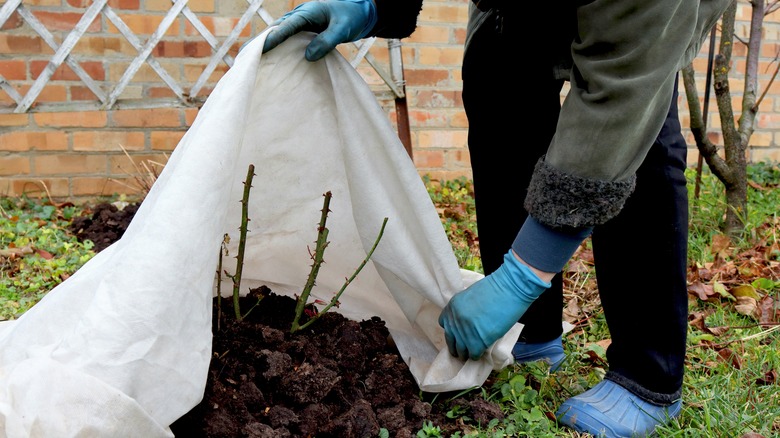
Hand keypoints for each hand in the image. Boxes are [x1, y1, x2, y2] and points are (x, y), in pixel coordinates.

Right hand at [262, 0, 377, 61]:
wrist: (359, 12)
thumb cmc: (351, 17)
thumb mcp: (342, 29)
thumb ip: (327, 41)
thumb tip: (308, 57)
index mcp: (307, 12)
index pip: (286, 26)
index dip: (272, 39)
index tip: (260, 50)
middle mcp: (300, 16)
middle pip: (276, 29)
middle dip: (261, 42)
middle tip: (245, 57)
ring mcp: (300, 24)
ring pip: (279, 35)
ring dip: (266, 46)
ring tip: (251, 61)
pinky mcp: (303, 32)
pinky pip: (287, 40)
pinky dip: (278, 49)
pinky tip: (271, 61)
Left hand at [438, 250, 550, 360]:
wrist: (508, 289)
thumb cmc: (494, 289)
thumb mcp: (470, 295)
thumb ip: (463, 309)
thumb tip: (466, 321)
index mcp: (451, 307)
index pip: (444, 324)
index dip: (452, 330)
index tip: (458, 334)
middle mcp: (454, 321)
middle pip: (450, 340)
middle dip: (457, 346)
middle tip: (463, 349)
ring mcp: (464, 332)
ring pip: (461, 350)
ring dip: (466, 353)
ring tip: (472, 353)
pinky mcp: (476, 342)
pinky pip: (473, 354)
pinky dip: (477, 355)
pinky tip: (482, 352)